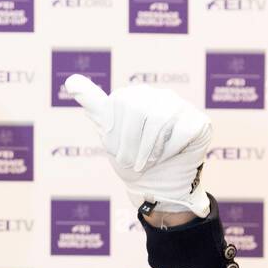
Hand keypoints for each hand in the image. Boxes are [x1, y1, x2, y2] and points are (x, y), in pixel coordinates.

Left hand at [64, 75, 211, 219]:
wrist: (157, 186)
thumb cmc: (133, 160)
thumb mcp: (109, 135)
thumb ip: (94, 106)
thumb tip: (70, 80)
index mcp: (132, 97)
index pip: (119, 102)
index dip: (116, 132)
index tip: (117, 149)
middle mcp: (157, 96)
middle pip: (138, 109)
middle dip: (131, 143)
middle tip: (133, 162)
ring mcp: (179, 106)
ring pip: (159, 119)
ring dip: (149, 149)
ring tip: (148, 162)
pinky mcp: (197, 121)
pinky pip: (180, 132)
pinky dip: (169, 152)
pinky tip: (169, 157)